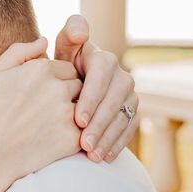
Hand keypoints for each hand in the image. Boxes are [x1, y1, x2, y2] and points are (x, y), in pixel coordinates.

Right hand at [0, 37, 82, 191]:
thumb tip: (45, 40)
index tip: (44, 96)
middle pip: (79, 85)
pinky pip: (85, 130)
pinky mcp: (71, 139)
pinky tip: (56, 142)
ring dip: (76, 114)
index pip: (66, 68)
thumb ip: (19, 53)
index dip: (57, 81)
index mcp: (39, 69)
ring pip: (85, 107)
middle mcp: (56, 88)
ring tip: (52, 127)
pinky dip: (75, 135)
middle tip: (49, 112)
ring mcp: (66, 113)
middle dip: (70, 95)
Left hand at [53, 14, 138, 162]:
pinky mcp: (131, 113)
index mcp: (103, 58)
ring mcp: (129, 96)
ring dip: (108, 137)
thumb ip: (69, 35)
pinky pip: (129, 129)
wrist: (70, 86)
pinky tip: (105, 158)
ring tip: (92, 155)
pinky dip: (117, 144)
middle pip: (115, 100)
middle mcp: (121, 76)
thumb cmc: (61, 66)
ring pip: (123, 117)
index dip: (92, 97)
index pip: (102, 75)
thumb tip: (80, 33)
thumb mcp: (63, 49)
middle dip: (100, 123)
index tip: (78, 119)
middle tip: (84, 143)